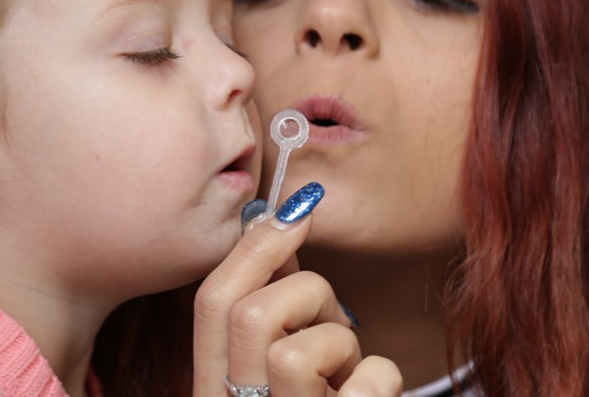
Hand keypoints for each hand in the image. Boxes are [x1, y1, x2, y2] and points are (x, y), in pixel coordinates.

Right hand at [193, 184, 402, 395]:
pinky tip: (370, 394)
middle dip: (305, 294)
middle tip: (331, 317)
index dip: (252, 245)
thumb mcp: (277, 363)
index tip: (296, 210)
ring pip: (298, 352)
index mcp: (213, 389)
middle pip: (248, 316)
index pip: (208, 303)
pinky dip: (380, 376)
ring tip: (345, 367)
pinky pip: (368, 380)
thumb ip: (270, 304)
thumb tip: (279, 223)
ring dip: (339, 342)